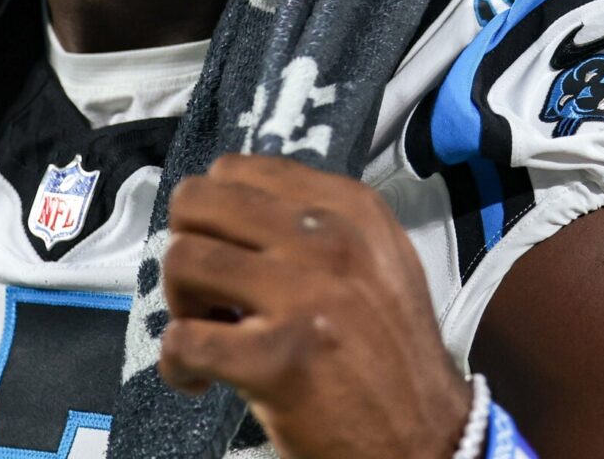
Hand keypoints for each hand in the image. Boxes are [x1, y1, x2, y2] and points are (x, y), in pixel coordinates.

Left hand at [159, 155, 470, 458]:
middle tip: (206, 294)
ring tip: (209, 336)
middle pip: (198, 204)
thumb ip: (315, 221)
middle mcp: (330, 240)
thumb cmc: (390, 353)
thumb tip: (231, 205)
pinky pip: (183, 340)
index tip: (228, 255)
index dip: (213, 216)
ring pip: (183, 261)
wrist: (426, 437)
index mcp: (350, 208)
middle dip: (187, 248)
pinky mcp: (278, 359)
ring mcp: (305, 297)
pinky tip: (201, 379)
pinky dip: (177, 364)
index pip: (235, 172)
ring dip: (180, 305)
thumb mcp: (377, 261)